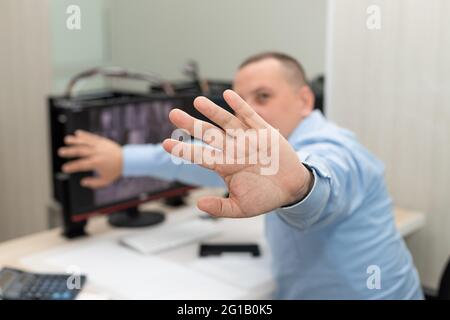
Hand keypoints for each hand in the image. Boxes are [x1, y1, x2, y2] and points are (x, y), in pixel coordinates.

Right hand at [58, 130, 122, 187]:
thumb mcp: (106, 180)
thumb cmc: (115, 171)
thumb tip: (83, 182)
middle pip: (81, 151)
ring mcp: (99, 146)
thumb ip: (94, 183)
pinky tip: (77, 133)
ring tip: (66, 140)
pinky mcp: (102, 141)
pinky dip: (85, 135)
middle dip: (70, 151)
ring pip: (85, 142)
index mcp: (96, 163)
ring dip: (75, 140)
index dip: (72, 166)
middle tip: (60, 152)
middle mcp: (97, 153)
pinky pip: (92, 137)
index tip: (64, 168)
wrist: (127, 159)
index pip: (81, 165)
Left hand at [163, 89, 312, 217]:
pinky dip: (239, 106)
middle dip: (191, 125)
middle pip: (209, 134)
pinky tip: (227, 94)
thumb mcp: (241, 208)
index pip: (201, 156)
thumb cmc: (265, 197)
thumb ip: (220, 206)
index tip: (166, 144)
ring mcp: (247, 139)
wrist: (292, 188)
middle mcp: (233, 150)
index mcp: (226, 166)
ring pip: (226, 122)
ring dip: (212, 111)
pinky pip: (249, 116)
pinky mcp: (263, 132)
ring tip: (197, 101)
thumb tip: (198, 204)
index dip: (184, 150)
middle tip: (173, 114)